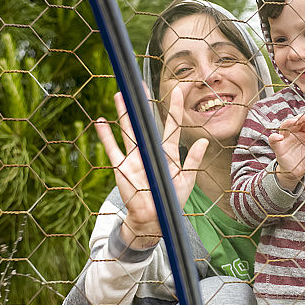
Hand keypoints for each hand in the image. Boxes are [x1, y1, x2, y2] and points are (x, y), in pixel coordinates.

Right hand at [94, 87, 208, 249]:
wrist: (153, 219)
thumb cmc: (172, 200)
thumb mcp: (186, 180)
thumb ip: (193, 161)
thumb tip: (204, 141)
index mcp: (168, 153)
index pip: (172, 126)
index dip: (175, 108)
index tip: (180, 90)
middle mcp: (150, 151)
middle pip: (146, 122)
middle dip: (144, 104)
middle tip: (140, 84)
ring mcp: (135, 158)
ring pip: (128, 130)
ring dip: (124, 114)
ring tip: (120, 95)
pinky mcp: (122, 168)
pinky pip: (112, 149)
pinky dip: (106, 136)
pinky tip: (100, 122)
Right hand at [268, 113, 304, 191]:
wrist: (297, 172)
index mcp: (302, 132)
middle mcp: (293, 133)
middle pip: (296, 121)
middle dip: (303, 117)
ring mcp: (285, 139)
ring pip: (284, 126)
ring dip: (289, 122)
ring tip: (296, 121)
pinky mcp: (278, 147)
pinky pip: (273, 140)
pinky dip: (275, 137)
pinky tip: (280, 137)